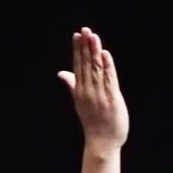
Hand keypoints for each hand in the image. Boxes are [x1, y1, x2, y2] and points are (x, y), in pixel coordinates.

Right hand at [58, 27, 127, 153]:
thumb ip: (72, 85)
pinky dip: (106, 66)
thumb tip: (61, 73)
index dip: (78, 50)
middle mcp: (87, 90)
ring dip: (94, 52)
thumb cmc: (93, 123)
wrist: (102, 142)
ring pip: (96, 69)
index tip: (77, 35)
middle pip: (86, 64)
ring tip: (93, 36)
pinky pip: (108, 79)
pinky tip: (104, 55)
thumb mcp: (79, 102)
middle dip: (85, 46)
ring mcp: (99, 94)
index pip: (78, 66)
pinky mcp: (111, 98)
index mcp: (79, 91)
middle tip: (84, 30)